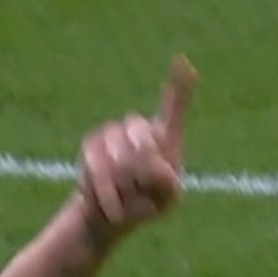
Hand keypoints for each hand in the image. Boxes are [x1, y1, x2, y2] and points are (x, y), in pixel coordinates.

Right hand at [74, 55, 197, 239]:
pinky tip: (111, 202)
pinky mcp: (91, 144)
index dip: (180, 87)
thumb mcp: (166, 200)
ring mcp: (114, 132)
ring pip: (121, 161)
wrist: (111, 213)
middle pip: (145, 143)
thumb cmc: (146, 204)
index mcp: (166, 138)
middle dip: (144, 171)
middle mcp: (140, 128)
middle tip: (143, 190)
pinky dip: (107, 194)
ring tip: (126, 197)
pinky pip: (100, 169)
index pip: (175, 108)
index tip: (186, 63)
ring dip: (125, 189)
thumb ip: (168, 183)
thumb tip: (154, 163)